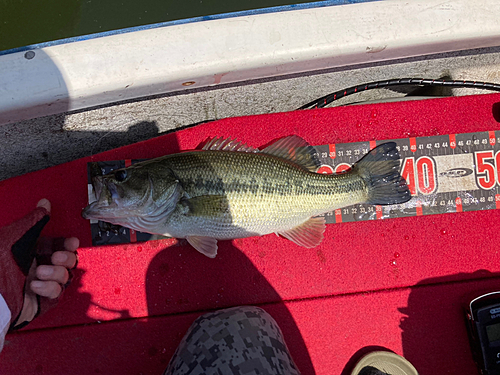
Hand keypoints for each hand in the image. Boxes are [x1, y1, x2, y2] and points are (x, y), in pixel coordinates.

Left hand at [15, 199, 78, 326]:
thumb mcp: (14, 237)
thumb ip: (34, 221)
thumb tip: (44, 204)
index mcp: (29, 250)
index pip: (57, 245)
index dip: (67, 243)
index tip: (70, 242)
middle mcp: (34, 266)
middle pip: (67, 260)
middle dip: (66, 257)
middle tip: (56, 257)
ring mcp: (39, 283)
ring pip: (65, 276)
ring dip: (56, 273)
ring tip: (41, 272)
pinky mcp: (39, 300)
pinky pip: (56, 293)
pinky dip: (49, 288)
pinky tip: (35, 285)